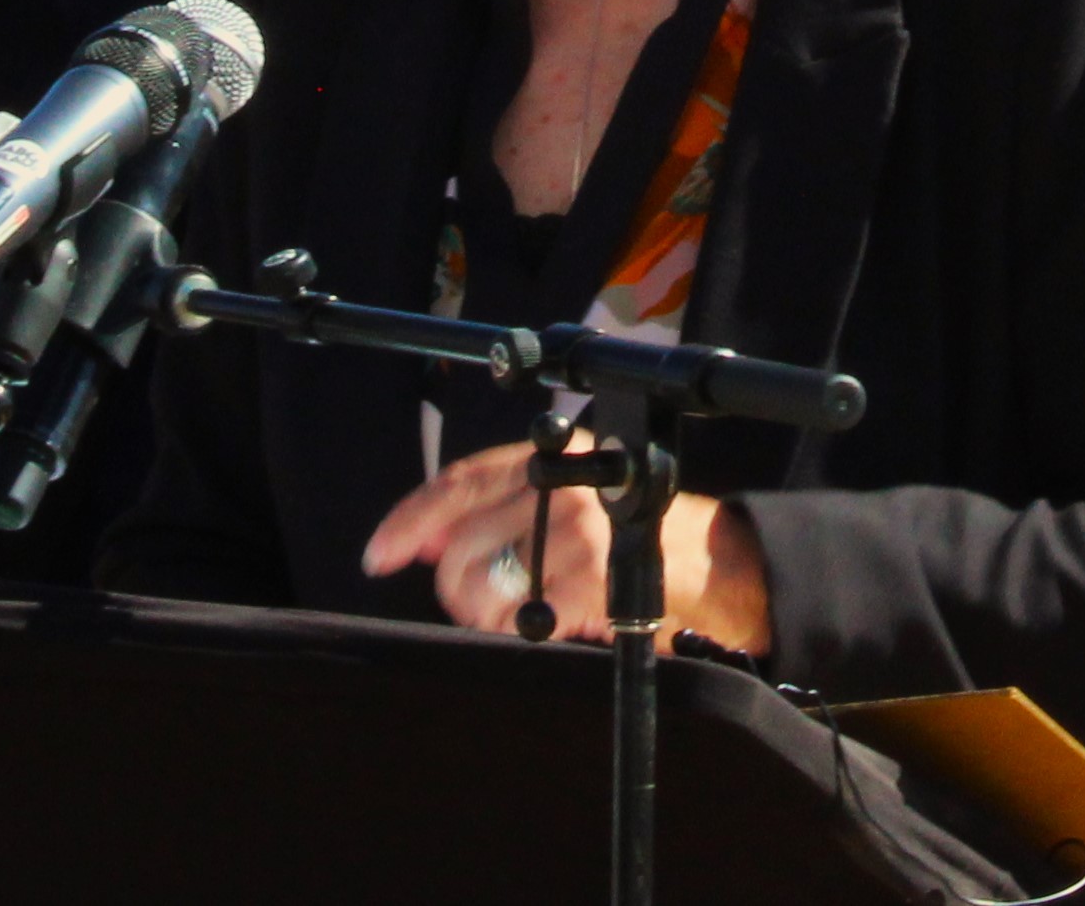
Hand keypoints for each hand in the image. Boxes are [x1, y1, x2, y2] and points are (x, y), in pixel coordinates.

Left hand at [362, 437, 773, 654]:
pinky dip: (516, 630)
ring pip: (476, 582)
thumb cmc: (631, 534)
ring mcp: (574, 529)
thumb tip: (425, 540)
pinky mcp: (587, 577)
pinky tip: (543, 623)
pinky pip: (514, 617)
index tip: (379, 554)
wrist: (705, 562)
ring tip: (516, 612)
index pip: (458, 483)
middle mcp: (560, 482)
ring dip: (481, 611)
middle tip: (476, 603)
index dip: (410, 520)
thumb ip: (498, 509)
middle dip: (455, 584)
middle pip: (459, 542)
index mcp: (551, 455)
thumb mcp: (565, 499)